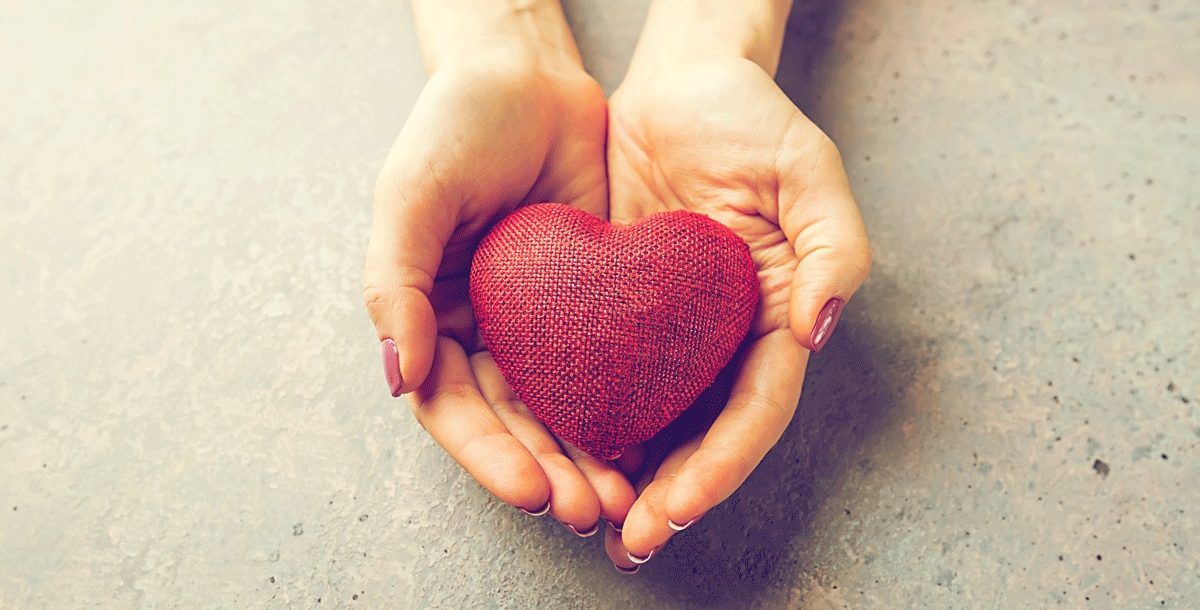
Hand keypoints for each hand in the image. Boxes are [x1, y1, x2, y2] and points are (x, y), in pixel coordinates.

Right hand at [364, 1, 634, 536]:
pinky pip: (609, 365)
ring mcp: (540, 322)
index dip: (489, 456)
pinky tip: (652, 439)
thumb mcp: (410, 194)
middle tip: (593, 510)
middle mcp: (485, 331)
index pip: (454, 409)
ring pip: (563, 408)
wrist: (530, 73)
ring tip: (626, 497)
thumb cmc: (456, 124)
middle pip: (514, 424)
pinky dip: (625, 406)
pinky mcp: (593, 302)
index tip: (533, 489)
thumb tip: (402, 378)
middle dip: (550, 472)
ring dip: (590, 457)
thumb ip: (396, 282)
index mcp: (432, 318)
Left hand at [602, 4, 871, 567]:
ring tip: (596, 518)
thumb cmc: (752, 120)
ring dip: (631, 475)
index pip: (757, 407)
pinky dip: (594, 420)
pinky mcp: (622, 310)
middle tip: (634, 538)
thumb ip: (834, 247)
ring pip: (656, 418)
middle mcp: (725, 334)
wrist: (679, 84)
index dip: (724, 461)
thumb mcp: (809, 170)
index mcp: (776, 314)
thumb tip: (820, 329)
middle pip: (705, 430)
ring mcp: (673, 328)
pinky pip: (608, 374)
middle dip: (675, 492)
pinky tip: (567, 452)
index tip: (682, 504)